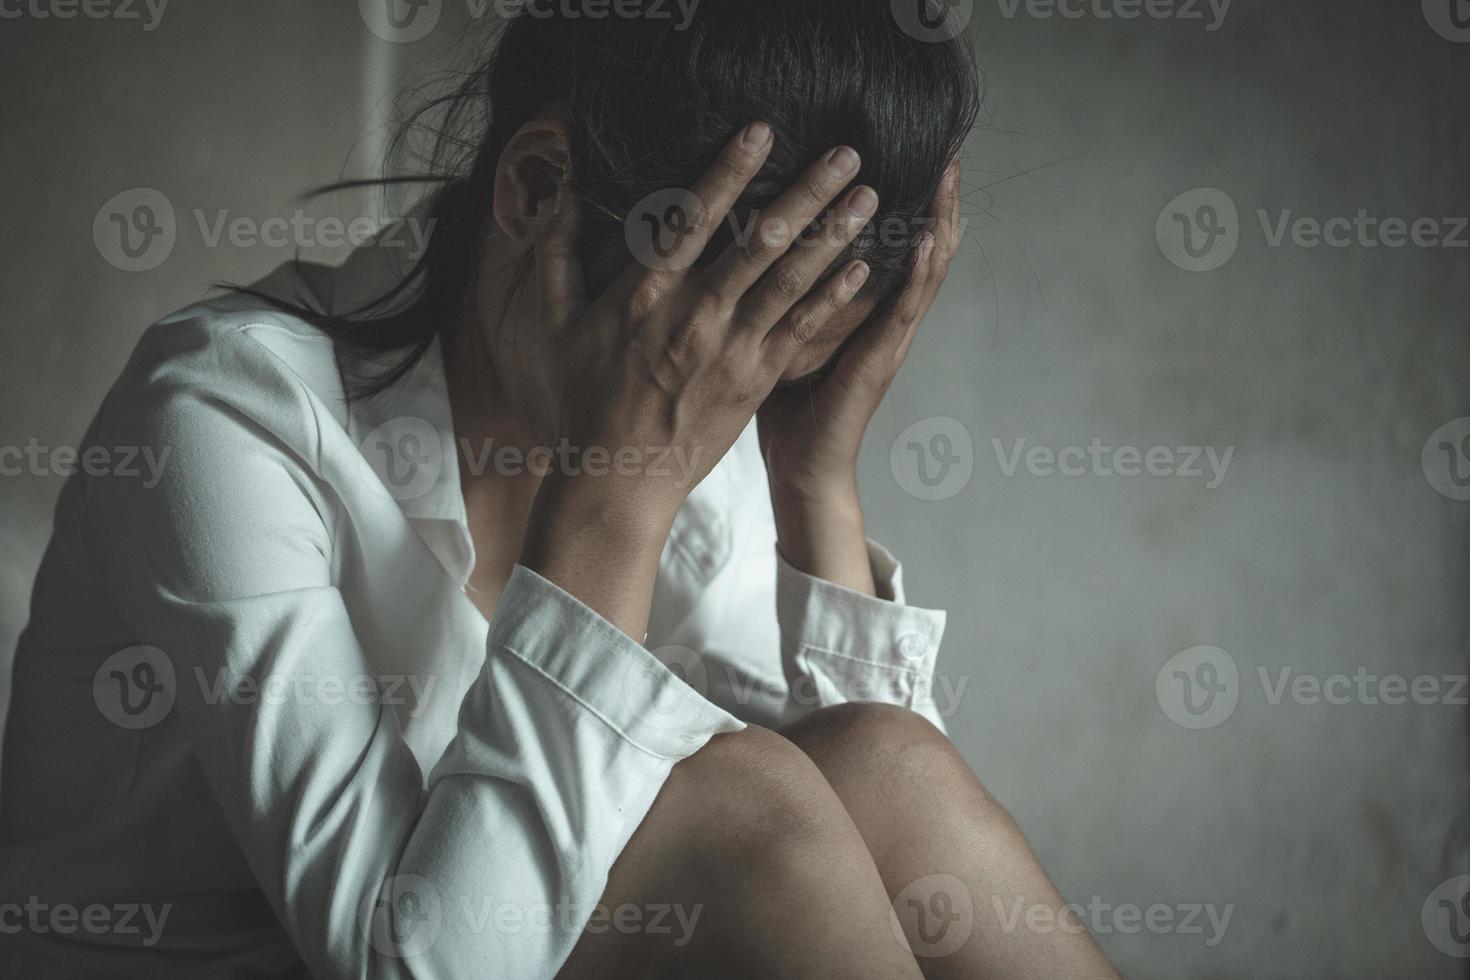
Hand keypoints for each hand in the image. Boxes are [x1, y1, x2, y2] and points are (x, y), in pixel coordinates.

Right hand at [518, 124, 881, 634]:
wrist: (617, 480)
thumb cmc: (580, 402)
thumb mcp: (552, 327)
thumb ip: (557, 258)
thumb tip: (555, 199)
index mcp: (646, 294)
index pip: (693, 218)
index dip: (729, 170)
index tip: (761, 130)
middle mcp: (696, 315)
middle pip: (761, 241)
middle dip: (807, 192)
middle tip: (846, 151)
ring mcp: (731, 349)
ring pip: (792, 280)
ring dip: (834, 235)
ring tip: (868, 197)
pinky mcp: (755, 380)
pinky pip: (801, 330)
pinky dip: (833, 297)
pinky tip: (863, 267)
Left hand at [757, 160, 961, 591]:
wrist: (799, 467)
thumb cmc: (783, 402)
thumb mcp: (782, 328)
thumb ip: (783, 286)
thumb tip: (747, 233)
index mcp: (861, 307)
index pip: (891, 240)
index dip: (905, 197)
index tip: (907, 147)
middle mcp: (883, 317)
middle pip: (920, 244)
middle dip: (933, 196)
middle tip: (944, 144)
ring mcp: (889, 339)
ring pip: (925, 269)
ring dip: (938, 221)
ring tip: (948, 176)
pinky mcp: (881, 361)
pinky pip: (904, 310)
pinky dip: (919, 273)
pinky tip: (927, 240)